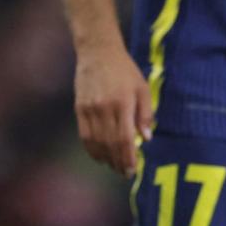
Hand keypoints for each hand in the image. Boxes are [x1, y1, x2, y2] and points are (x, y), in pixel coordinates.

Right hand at [74, 40, 152, 176]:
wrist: (98, 52)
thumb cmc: (125, 70)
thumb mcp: (142, 88)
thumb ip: (145, 113)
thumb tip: (146, 138)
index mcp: (123, 103)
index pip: (124, 138)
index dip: (128, 157)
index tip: (133, 169)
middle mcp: (104, 108)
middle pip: (110, 144)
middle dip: (118, 162)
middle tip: (125, 173)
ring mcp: (89, 109)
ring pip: (96, 142)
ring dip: (105, 159)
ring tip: (114, 167)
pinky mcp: (79, 108)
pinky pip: (84, 135)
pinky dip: (91, 149)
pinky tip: (99, 156)